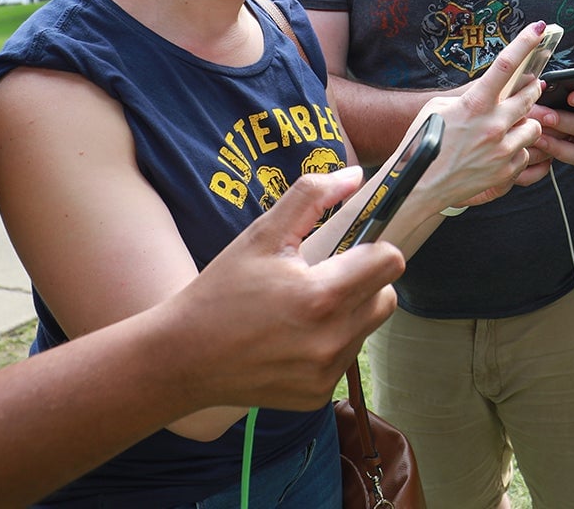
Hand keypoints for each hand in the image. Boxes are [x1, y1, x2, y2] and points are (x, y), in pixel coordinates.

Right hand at [160, 169, 401, 410]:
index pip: (390, 262)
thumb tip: (355, 177)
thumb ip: (311, 197)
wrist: (183, 358)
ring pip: (366, 329)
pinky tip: (291, 339)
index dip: (374, 248)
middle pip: (386, 297)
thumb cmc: (220, 291)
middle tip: (324, 276)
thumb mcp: (262, 235)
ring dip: (348, 314)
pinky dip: (329, 345)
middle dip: (364, 282)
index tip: (350, 248)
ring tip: (301, 310)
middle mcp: (332, 340)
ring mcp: (326, 373)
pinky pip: (344, 359)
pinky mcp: (317, 396)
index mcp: (322, 296)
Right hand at [420, 21, 548, 206]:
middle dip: (530, 89)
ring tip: (508, 127)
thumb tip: (490, 88)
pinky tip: (500, 151)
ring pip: (534, 126)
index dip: (525, 43)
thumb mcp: (438, 108)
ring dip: (525, 123)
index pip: (506, 65)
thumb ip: (468, 96)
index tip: (538, 28)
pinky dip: (517, 149)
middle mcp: (493, 125)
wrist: (420, 185)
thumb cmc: (423, 142)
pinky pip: (525, 152)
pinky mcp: (507, 170)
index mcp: (475, 104)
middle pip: (530, 95)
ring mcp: (502, 149)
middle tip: (528, 87)